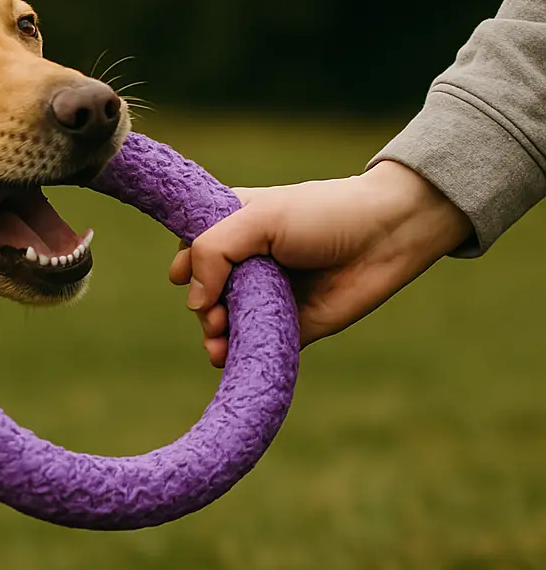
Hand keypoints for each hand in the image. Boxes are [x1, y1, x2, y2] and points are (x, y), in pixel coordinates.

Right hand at [169, 162, 472, 366]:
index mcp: (235, 227)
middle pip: (204, 292)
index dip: (184, 264)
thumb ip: (213, 251)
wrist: (386, 236)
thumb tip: (193, 301)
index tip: (182, 274)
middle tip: (214, 310)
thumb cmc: (322, 214)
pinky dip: (235, 354)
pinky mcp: (289, 328)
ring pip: (224, 324)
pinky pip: (253, 347)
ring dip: (212, 334)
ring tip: (218, 335)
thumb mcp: (258, 218)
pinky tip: (225, 355)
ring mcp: (267, 298)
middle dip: (201, 305)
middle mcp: (248, 264)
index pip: (192, 248)